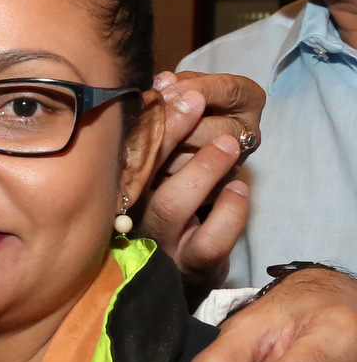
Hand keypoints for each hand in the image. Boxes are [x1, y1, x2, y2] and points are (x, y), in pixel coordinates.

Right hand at [136, 70, 262, 293]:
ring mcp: (162, 244)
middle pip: (142, 174)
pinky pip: (211, 240)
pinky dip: (230, 210)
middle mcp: (132, 218)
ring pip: (173, 206)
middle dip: (170, 133)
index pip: (125, 151)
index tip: (169, 89)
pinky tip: (239, 189)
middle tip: (196, 100)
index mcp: (121, 190)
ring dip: (204, 168)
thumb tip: (167, 82)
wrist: (178, 279)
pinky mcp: (194, 266)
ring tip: (230, 143)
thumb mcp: (157, 173)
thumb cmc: (170, 212)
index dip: (148, 120)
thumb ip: (161, 133)